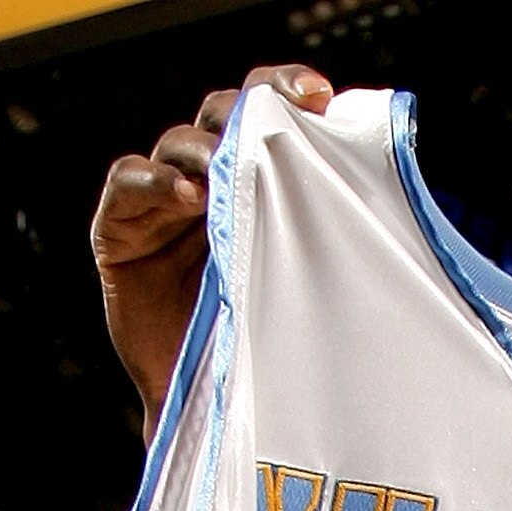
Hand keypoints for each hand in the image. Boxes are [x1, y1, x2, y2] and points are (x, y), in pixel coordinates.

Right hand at [92, 65, 331, 435]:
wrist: (216, 417)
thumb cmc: (270, 353)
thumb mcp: (308, 286)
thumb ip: (327, 237)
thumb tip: (390, 194)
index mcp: (256, 186)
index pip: (266, 113)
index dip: (286, 91)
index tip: (320, 96)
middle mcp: (208, 186)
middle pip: (220, 115)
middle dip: (246, 109)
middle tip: (274, 119)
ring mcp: (162, 208)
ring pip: (176, 145)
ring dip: (200, 151)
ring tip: (223, 172)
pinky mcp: (121, 233)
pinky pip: (127, 183)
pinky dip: (153, 181)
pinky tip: (184, 195)